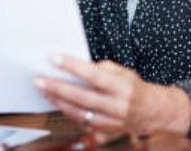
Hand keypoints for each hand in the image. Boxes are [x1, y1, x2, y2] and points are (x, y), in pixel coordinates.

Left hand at [35, 56, 190, 137]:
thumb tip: (77, 65)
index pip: (94, 75)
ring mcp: (111, 123)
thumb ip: (103, 68)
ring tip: (43, 89)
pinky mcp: (104, 133)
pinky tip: (55, 101)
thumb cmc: (134, 88)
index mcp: (123, 88)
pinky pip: (80, 123)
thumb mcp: (124, 72)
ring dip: (57, 101)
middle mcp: (117, 107)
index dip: (72, 66)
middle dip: (57, 87)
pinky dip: (66, 111)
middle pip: (82, 98)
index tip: (53, 58)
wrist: (152, 113)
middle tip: (38, 79)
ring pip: (78, 113)